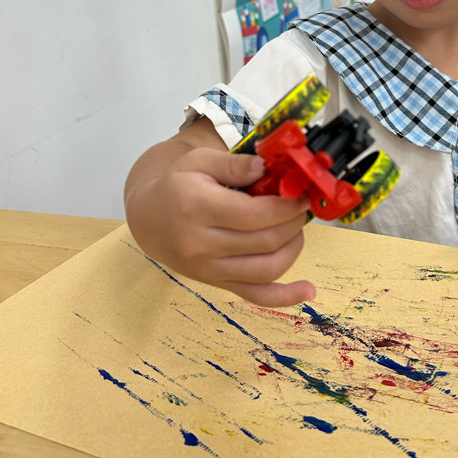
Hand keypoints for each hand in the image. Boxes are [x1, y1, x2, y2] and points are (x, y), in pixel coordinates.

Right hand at [129, 149, 313, 306]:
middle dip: (293, 223)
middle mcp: (200, 244)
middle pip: (264, 241)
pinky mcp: (215, 283)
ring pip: (266, 269)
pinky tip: (307, 291)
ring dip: (293, 248)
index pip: (254, 215)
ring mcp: (207, 269)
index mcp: (196, 207)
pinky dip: (284, 297)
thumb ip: (234, 163)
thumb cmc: (178, 185)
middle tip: (301, 208)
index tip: (300, 195)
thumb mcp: (199, 161)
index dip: (286, 206)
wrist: (149, 217)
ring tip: (296, 229)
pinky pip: (254, 295)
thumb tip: (266, 168)